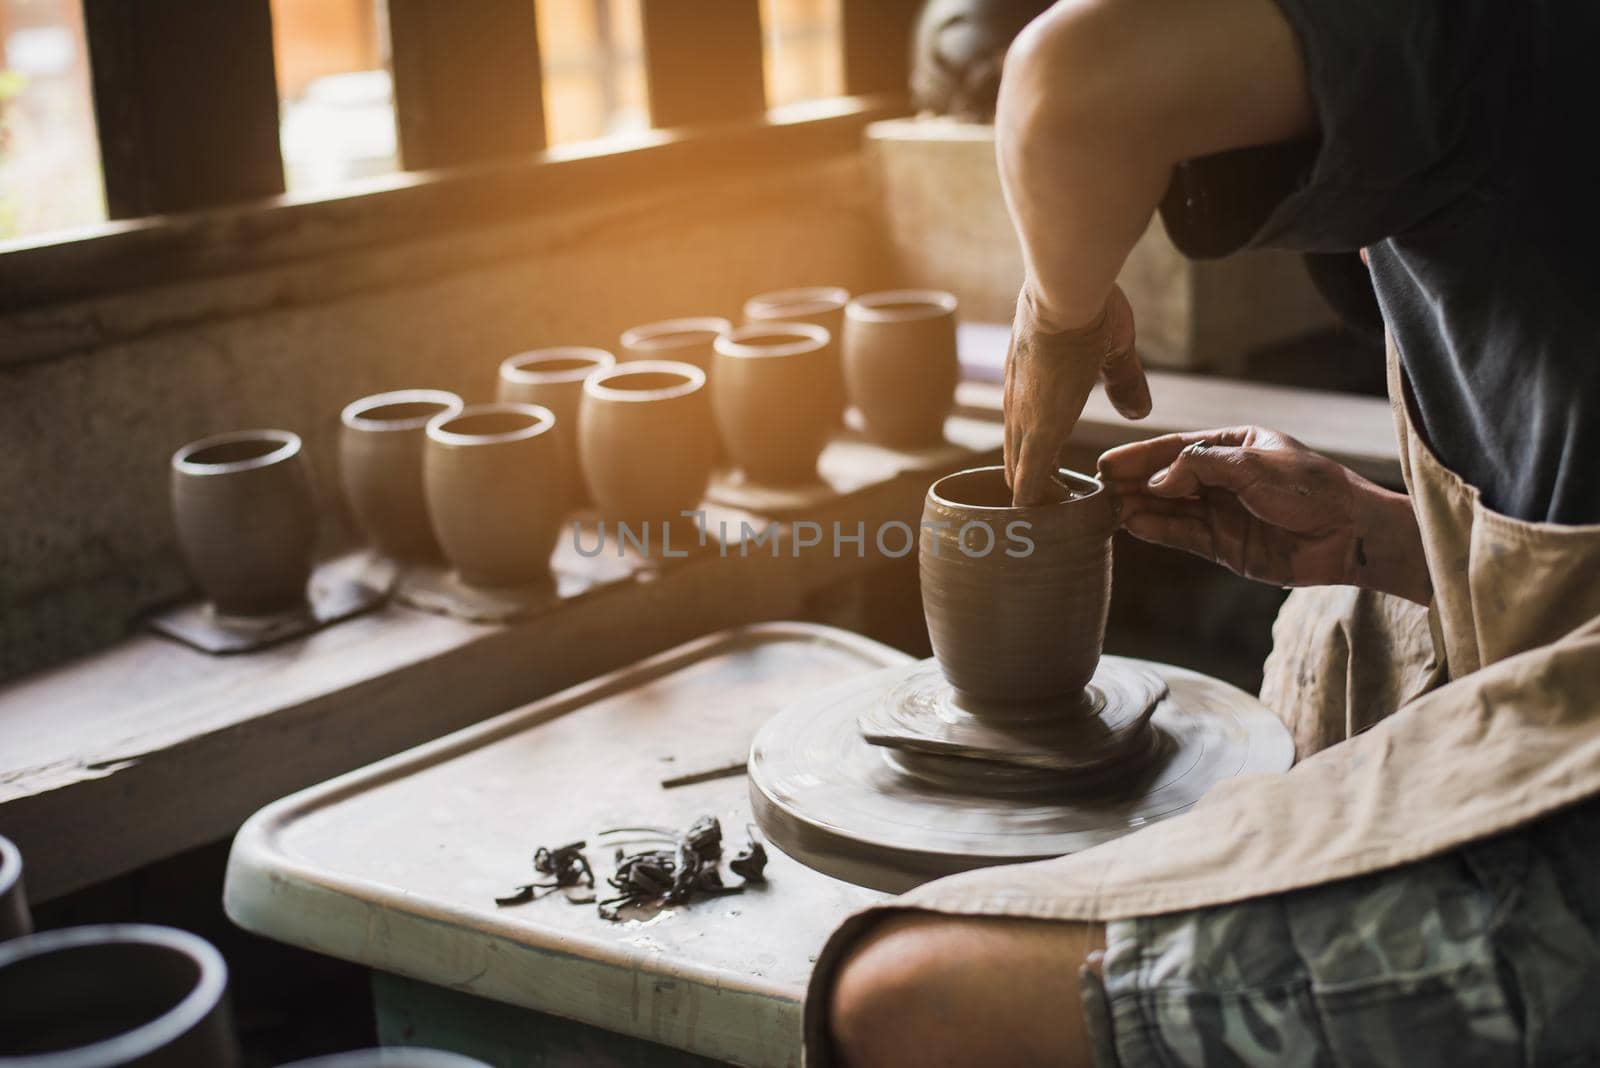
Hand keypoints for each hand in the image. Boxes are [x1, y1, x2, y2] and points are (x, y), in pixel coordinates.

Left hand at [1004, 284, 1150, 505]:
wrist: (1066, 290)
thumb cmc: (1086, 304)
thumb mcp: (1111, 348)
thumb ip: (1123, 381)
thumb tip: (1138, 410)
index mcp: (1030, 387)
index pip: (1024, 437)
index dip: (1039, 465)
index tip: (1059, 483)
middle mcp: (1018, 407)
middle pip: (1015, 464)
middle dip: (1036, 492)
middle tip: (1059, 510)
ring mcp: (1024, 421)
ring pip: (1018, 478)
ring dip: (1037, 503)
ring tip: (1056, 523)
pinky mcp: (1039, 431)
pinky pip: (1029, 484)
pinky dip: (1036, 508)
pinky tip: (1047, 527)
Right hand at [1099, 426, 1430, 602]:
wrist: (1348, 535)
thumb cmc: (1311, 489)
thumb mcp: (1255, 466)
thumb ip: (1202, 467)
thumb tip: (1156, 480)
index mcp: (1233, 446)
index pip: (1177, 448)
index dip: (1141, 456)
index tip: (1107, 463)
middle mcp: (1222, 478)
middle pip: (1167, 478)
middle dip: (1133, 481)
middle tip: (1096, 486)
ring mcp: (1221, 512)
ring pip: (1170, 508)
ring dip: (1139, 507)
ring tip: (1106, 508)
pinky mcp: (1223, 545)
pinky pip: (1182, 535)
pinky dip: (1157, 530)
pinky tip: (1133, 524)